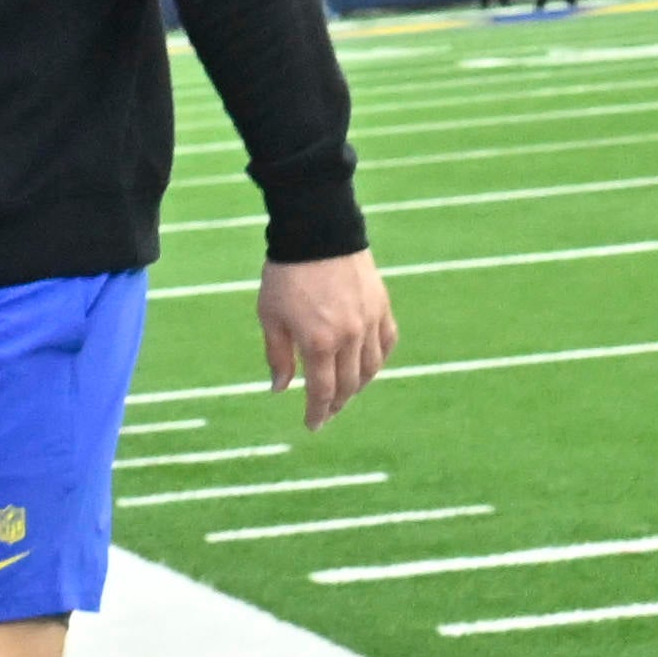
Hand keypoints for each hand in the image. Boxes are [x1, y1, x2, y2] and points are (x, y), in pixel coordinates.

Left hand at [256, 249, 394, 434]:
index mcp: (319, 342)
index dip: (318, 412)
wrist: (317, 231)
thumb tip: (281, 388)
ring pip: (371, 368)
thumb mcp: (270, 316)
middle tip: (326, 412)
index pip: (323, 391)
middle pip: (348, 385)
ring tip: (345, 392)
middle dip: (336, 404)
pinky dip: (378, 358)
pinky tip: (368, 364)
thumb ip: (278, 355)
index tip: (312, 425)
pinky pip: (387, 342)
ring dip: (358, 385)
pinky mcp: (382, 305)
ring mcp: (369, 321)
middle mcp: (350, 336)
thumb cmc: (285, 274)